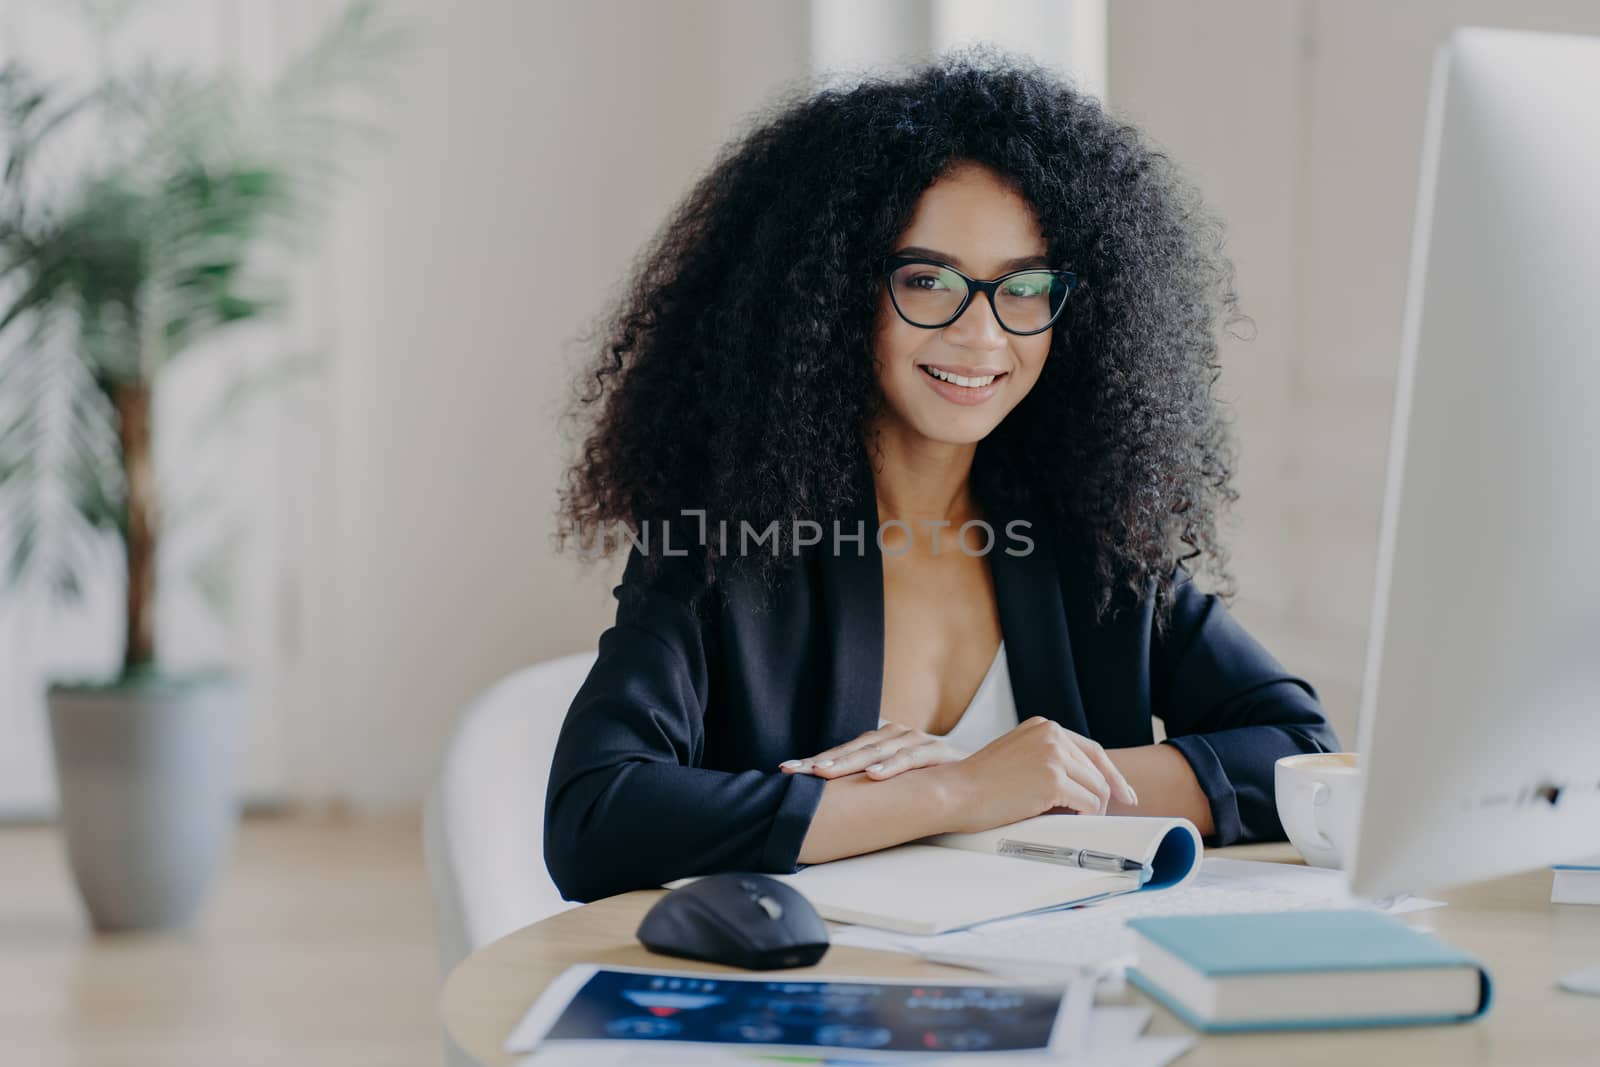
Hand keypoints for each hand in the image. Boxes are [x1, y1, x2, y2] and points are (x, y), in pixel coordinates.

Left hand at [778, 721, 964, 780]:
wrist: (979, 780)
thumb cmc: (930, 783)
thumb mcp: (895, 783)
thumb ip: (868, 784)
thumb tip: (828, 804)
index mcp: (881, 742)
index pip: (841, 751)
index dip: (814, 760)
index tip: (787, 770)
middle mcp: (895, 736)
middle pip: (852, 748)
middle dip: (822, 761)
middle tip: (797, 771)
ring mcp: (916, 740)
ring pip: (876, 750)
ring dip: (848, 762)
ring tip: (824, 773)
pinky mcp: (937, 751)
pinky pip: (910, 758)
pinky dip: (891, 766)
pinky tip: (873, 775)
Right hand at [940, 716, 1137, 832]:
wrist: (954, 792)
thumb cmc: (978, 784)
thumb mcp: (1016, 757)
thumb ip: (1045, 760)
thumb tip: (1081, 786)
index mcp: (1042, 726)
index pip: (1091, 749)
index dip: (1111, 774)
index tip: (1123, 793)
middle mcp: (1051, 734)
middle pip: (1099, 770)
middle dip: (1105, 796)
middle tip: (1106, 816)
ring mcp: (1054, 755)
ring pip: (1098, 789)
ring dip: (1092, 810)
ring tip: (1073, 821)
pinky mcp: (1054, 780)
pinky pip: (1090, 805)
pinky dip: (1086, 818)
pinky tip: (1071, 823)